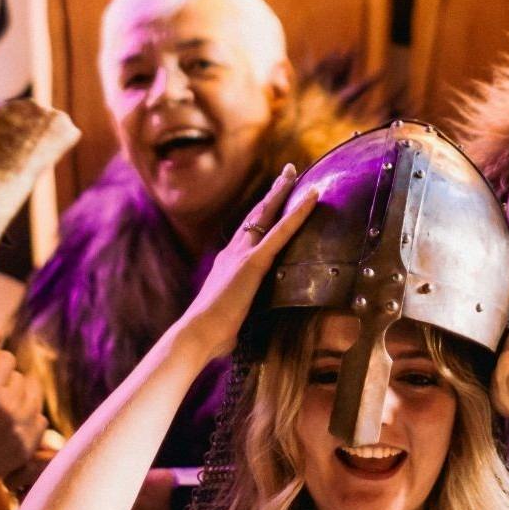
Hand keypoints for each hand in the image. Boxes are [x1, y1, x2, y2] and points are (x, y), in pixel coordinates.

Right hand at [0, 347, 47, 461]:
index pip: (6, 358)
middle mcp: (6, 411)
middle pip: (20, 379)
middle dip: (2, 382)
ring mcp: (16, 434)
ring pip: (34, 398)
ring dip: (17, 398)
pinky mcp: (21, 453)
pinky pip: (40, 423)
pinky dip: (27, 419)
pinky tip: (6, 423)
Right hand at [174, 167, 318, 361]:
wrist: (196, 334)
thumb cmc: (211, 336)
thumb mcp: (230, 320)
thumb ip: (239, 315)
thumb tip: (243, 330)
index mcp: (226, 266)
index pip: (248, 234)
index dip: (260, 216)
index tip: (270, 200)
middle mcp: (232, 254)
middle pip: (256, 216)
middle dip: (272, 193)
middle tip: (287, 173)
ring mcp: (242, 255)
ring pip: (266, 215)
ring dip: (282, 193)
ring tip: (294, 173)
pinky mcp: (254, 262)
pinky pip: (282, 231)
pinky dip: (298, 212)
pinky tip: (312, 197)